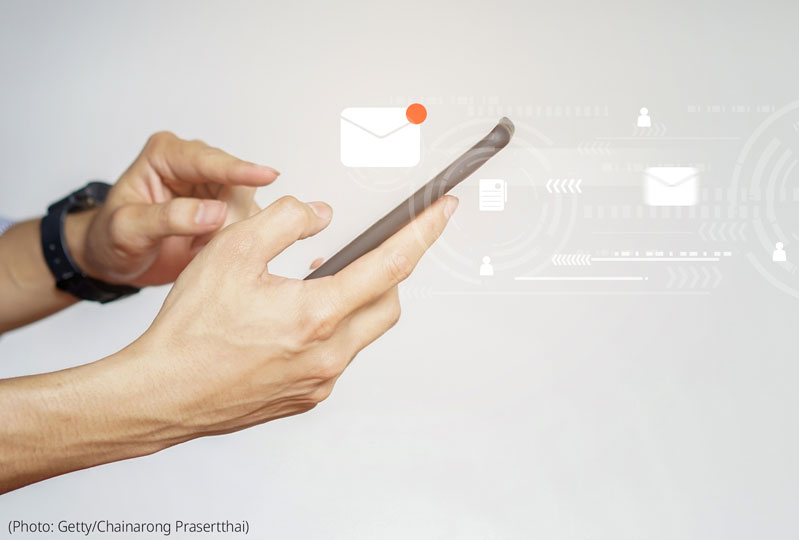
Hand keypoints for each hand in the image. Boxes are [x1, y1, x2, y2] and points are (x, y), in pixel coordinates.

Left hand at [70, 131, 278, 286]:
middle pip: (236, 184)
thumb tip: (215, 212)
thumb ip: (169, 218)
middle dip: (227, 218)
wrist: (112, 260)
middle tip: (197, 246)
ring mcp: (213, 186)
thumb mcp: (127, 230)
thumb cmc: (110, 239)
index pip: (209, 161)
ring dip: (228, 232)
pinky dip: (232, 240)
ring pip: (246, 205)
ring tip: (194, 249)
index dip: (240, 171)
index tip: (268, 176)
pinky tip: (204, 250)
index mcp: (165, 155)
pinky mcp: (226, 208)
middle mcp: (193, 164)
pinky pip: (247, 222)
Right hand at [119, 194, 457, 438]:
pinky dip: (331, 331)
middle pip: (388, 302)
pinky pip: (338, 357)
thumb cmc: (189, 331)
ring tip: (317, 281)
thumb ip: (284, 220)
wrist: (162, 394)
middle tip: (365, 250)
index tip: (443, 210)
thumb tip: (320, 215)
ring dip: (354, 301)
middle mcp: (328, 355)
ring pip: (363, 332)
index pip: (392, 264)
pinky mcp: (307, 398)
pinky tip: (297, 320)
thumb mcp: (231, 250)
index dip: (423, 231)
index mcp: (317, 315)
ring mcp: (320, 382)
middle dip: (386, 271)